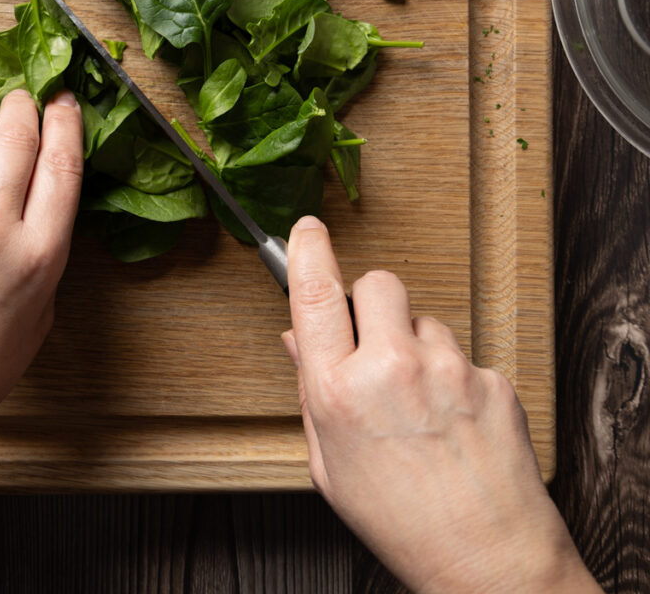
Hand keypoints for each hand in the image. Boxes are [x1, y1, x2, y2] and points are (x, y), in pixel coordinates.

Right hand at [283, 217, 599, 593]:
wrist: (486, 563)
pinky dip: (456, 379)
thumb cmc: (400, 522)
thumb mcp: (329, 463)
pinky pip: (464, 356)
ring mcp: (447, 372)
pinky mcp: (492, 380)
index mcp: (339, 393)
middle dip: (372, 301)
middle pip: (378, 284)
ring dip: (419, 346)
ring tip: (422, 402)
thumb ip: (312, 392)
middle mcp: (391, 372)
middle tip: (376, 336)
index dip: (308, 251)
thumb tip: (299, 339)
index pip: (314, 295)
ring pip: (426, 321)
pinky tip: (455, 421)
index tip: (307, 229)